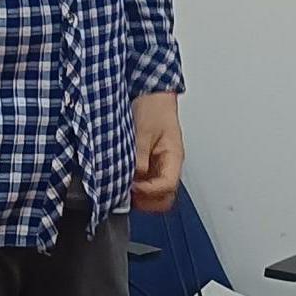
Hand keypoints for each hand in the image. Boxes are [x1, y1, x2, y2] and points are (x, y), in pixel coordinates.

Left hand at [132, 92, 183, 213]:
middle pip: (164, 199)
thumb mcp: (143, 131)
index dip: (148, 191)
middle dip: (145, 201)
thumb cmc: (153, 107)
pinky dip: (133, 187)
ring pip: (154, 195)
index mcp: (174, 157)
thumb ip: (138, 156)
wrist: (150, 94)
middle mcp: (168, 166)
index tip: (131, 187)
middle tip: (125, 193)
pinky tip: (121, 178)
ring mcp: (159, 167)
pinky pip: (144, 185)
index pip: (167, 187)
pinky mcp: (148, 165)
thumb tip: (131, 177)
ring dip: (139, 196)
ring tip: (121, 186)